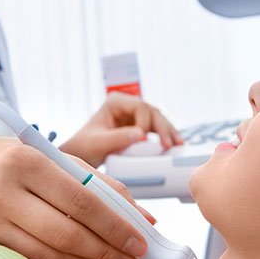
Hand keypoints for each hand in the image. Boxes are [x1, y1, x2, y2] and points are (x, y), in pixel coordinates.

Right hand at [0, 139, 153, 258]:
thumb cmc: (10, 162)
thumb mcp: (51, 159)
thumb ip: (98, 184)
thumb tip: (144, 218)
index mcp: (25, 160)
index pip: (80, 200)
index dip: (114, 226)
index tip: (140, 242)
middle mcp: (2, 188)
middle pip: (65, 232)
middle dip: (106, 253)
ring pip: (49, 253)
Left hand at [59, 92, 182, 165]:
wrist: (81, 156)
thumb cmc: (84, 146)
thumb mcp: (98, 143)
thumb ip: (118, 138)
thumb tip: (141, 135)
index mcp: (115, 102)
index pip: (139, 107)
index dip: (145, 123)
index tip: (144, 142)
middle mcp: (127, 105)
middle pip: (152, 112)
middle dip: (163, 128)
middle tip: (170, 144)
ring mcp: (134, 116)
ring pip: (157, 120)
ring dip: (168, 132)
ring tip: (178, 145)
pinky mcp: (139, 127)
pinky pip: (156, 130)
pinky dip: (164, 137)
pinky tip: (174, 145)